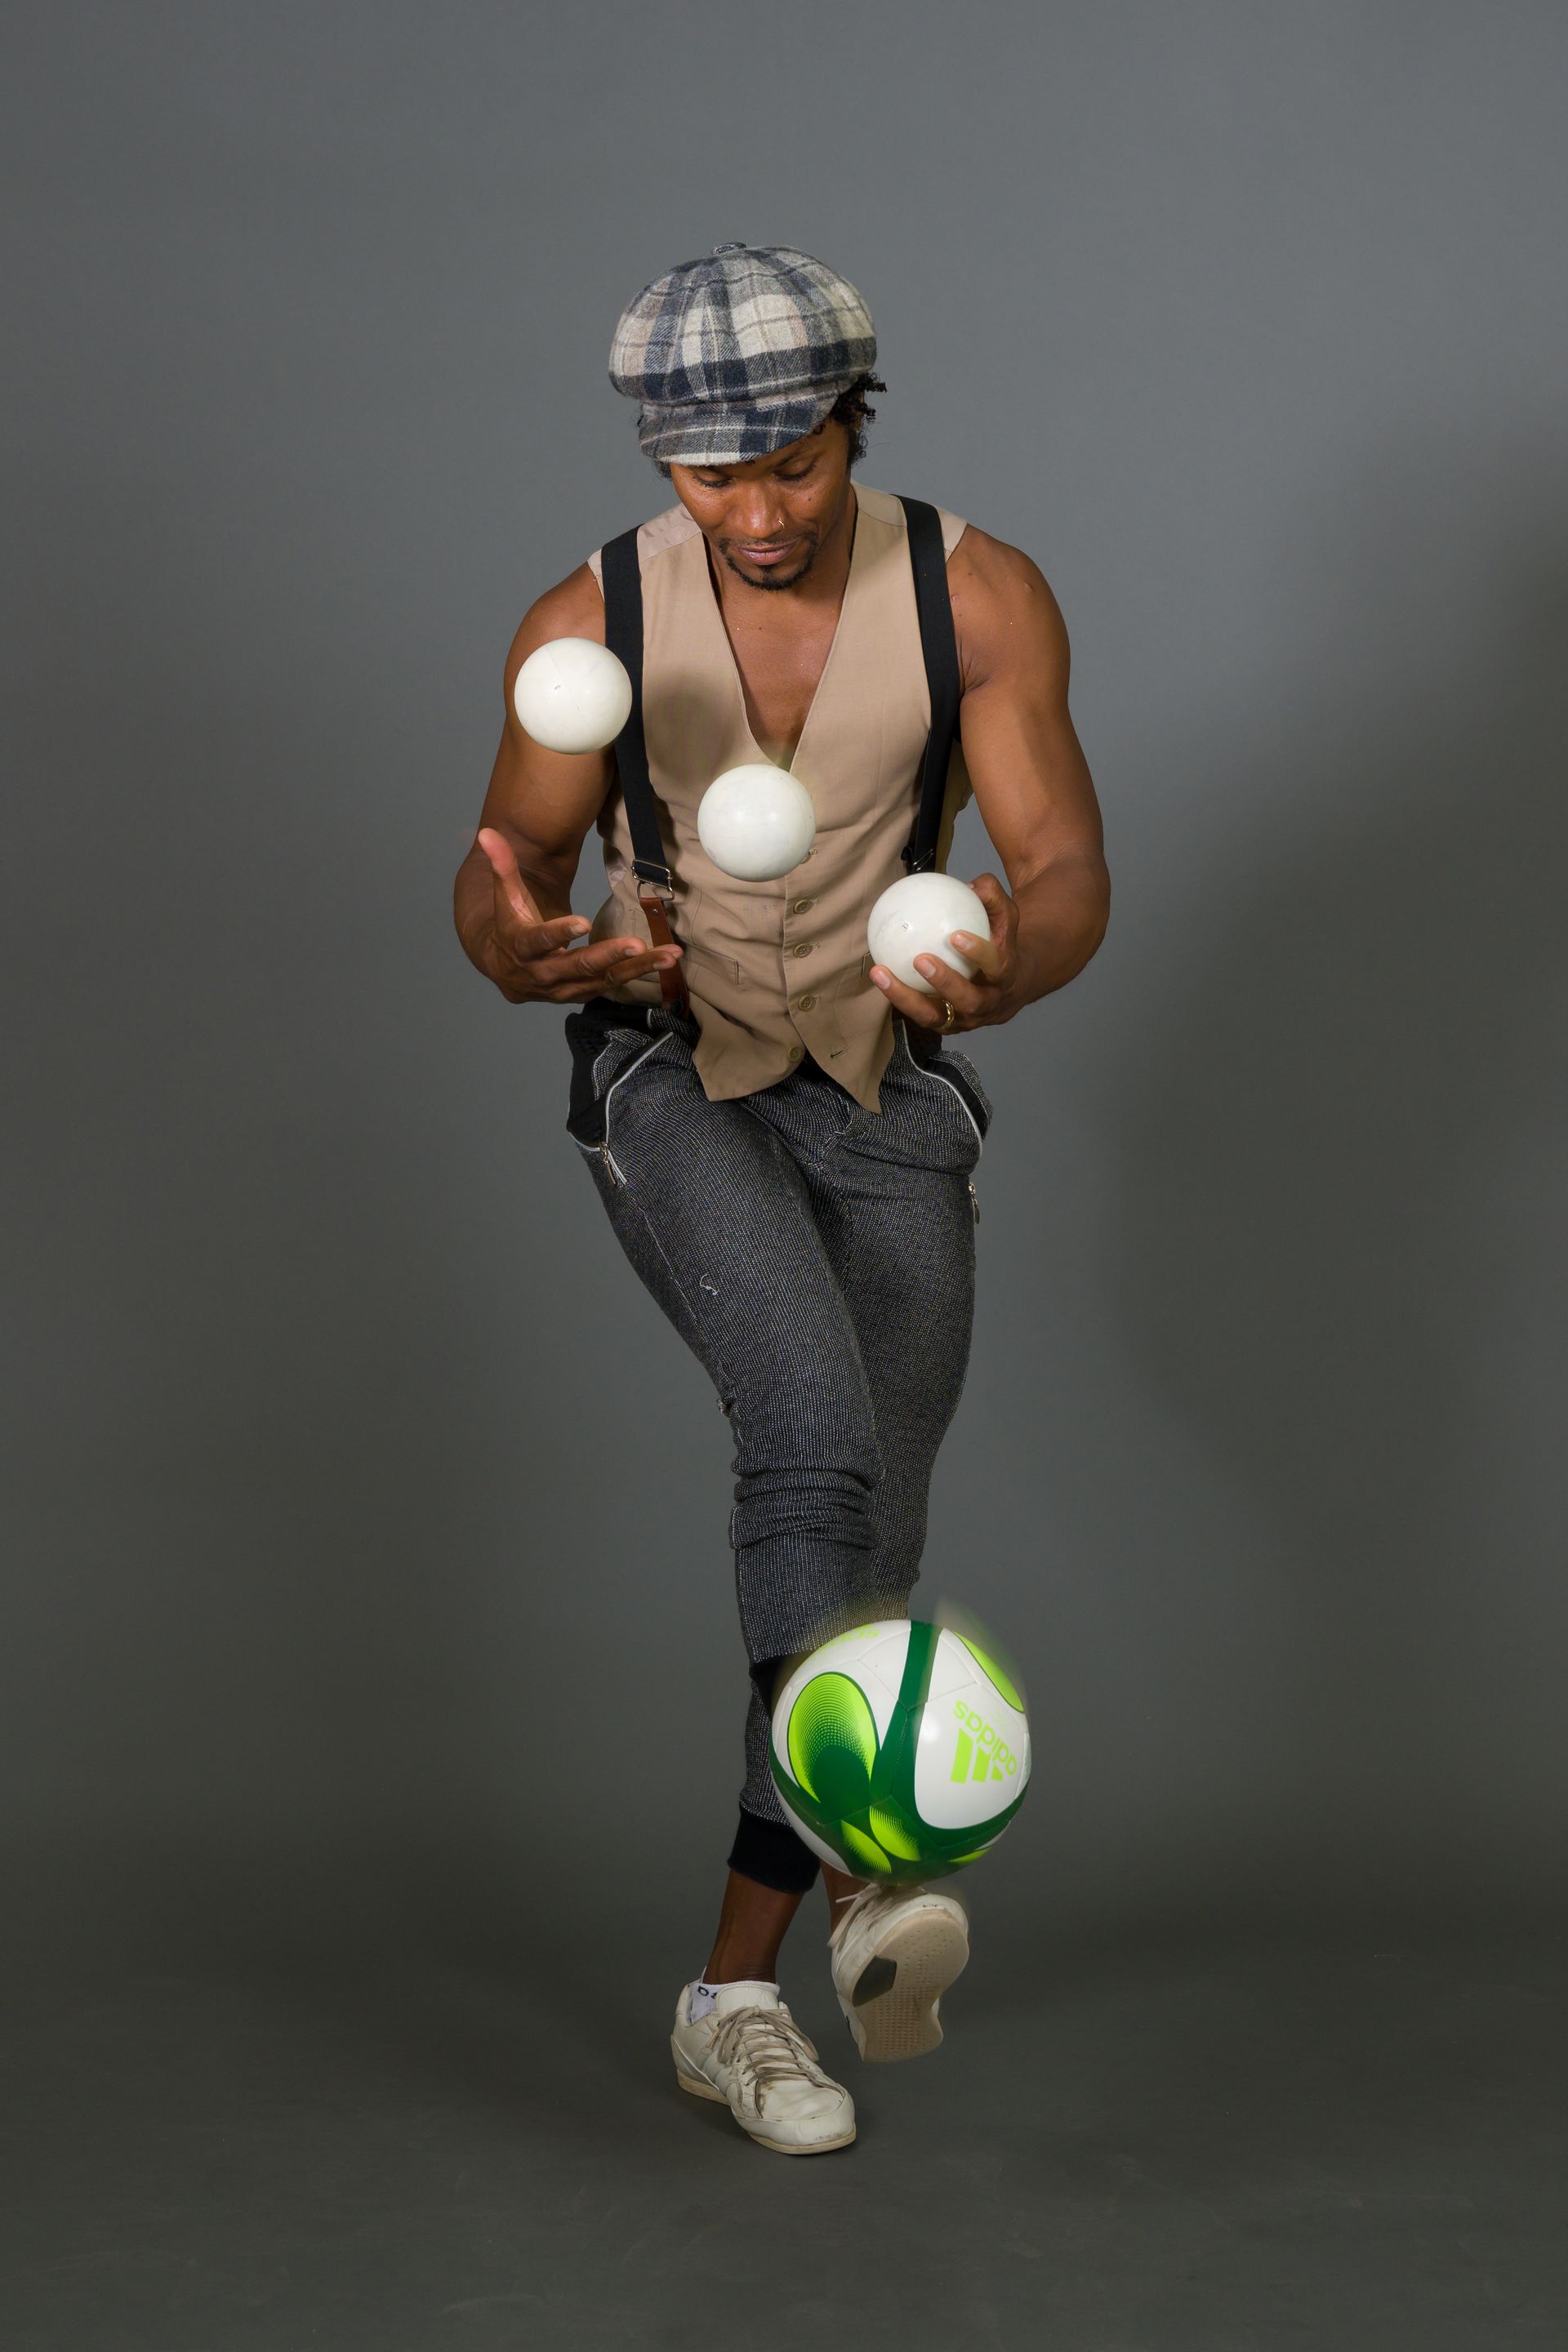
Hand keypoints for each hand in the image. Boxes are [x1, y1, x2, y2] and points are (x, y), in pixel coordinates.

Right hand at [473, 829, 682, 1004]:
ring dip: (637, 969)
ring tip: (668, 956)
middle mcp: (542, 974)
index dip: (558, 933)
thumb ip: (501, 866)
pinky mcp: (582, 992)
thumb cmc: (510, 925)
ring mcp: (564, 988)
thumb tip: (487, 833)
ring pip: (602, 980)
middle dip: (607, 955)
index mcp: (521, 948)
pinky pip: (612, 984)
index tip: (581, 922)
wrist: (505, 969)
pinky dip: (639, 974)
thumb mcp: (505, 897)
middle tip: (636, 943)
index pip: (538, 941)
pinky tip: (665, 962)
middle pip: (577, 966)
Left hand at [868, 872, 1022, 1032]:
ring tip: (881, 973)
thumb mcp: (1004, 919)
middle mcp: (987, 1003)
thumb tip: (970, 884)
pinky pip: (918, 1014)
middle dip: (945, 983)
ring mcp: (964, 1020)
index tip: (956, 935)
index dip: (978, 953)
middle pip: (969, 1001)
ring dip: (906, 997)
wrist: (1011, 987)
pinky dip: (897, 998)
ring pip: (935, 1016)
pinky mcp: (945, 1025)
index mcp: (1004, 976)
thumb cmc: (1000, 945)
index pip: (995, 966)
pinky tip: (879, 976)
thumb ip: (992, 898)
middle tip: (919, 959)